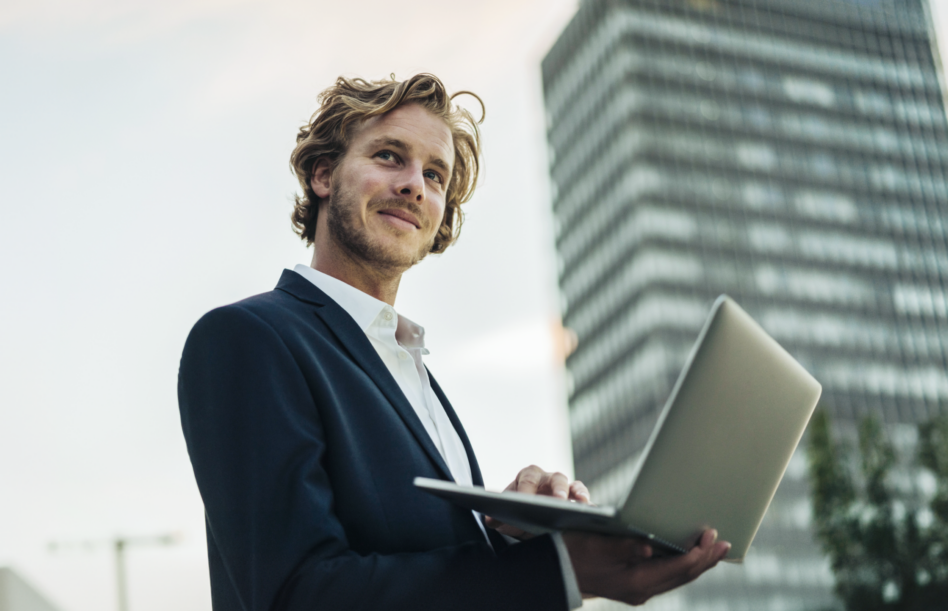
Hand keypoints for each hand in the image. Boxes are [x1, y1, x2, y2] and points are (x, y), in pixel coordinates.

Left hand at [485, 465, 589, 537]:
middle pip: (554, 478)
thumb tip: (490, 520)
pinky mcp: (574, 500)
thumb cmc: (515, 515)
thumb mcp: (504, 518)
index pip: (528, 480)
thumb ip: (496, 518)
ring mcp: (562, 488)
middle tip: (558, 502)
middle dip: (557, 489)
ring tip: (580, 504)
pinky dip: (587, 501)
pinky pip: (583, 497)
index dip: (527, 490)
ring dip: (576, 493)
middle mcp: (547, 479)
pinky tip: (589, 511)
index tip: (526, 502)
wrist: (526, 521)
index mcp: (527, 477)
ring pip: (571, 485)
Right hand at [564, 528, 729, 604]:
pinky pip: (667, 576)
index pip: (679, 568)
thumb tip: (649, 547)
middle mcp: (642, 590)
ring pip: (677, 577)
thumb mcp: (597, 545)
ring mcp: (639, 589)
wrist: (556, 571)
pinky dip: (681, 564)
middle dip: (706, 559)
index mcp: (636, 581)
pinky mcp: (635, 584)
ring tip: (714, 549)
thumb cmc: (574, 553)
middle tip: (724, 543)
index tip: (712, 536)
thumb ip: (624, 546)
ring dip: (697, 563)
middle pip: (684, 576)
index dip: (699, 553)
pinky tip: (687, 555)